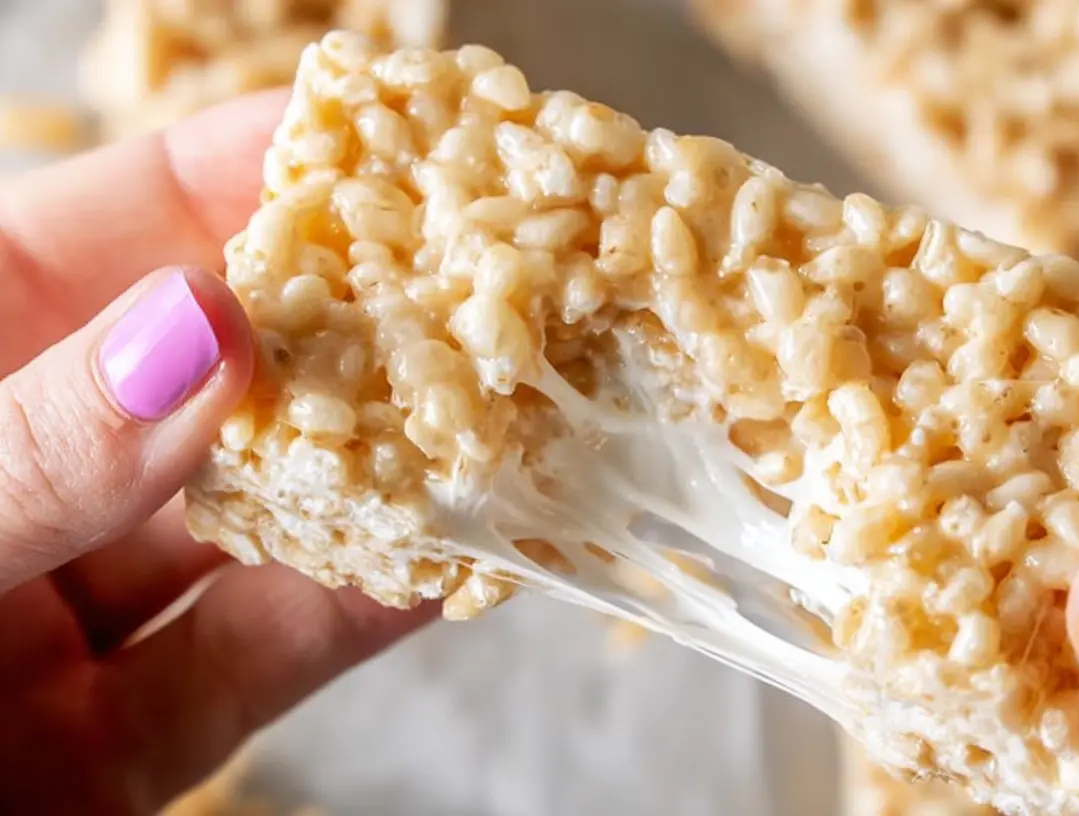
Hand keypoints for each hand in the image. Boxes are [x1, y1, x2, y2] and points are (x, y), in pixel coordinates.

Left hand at [0, 91, 431, 813]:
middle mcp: (22, 477)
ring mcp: (70, 610)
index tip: (378, 136)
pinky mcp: (125, 738)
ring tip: (493, 420)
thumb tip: (201, 328)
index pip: (102, 234)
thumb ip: (35, 451)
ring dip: (376, 477)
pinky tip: (448, 562)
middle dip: (343, 330)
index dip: (240, 173)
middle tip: (477, 282)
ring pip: (251, 518)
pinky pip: (259, 656)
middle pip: (206, 375)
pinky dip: (359, 611)